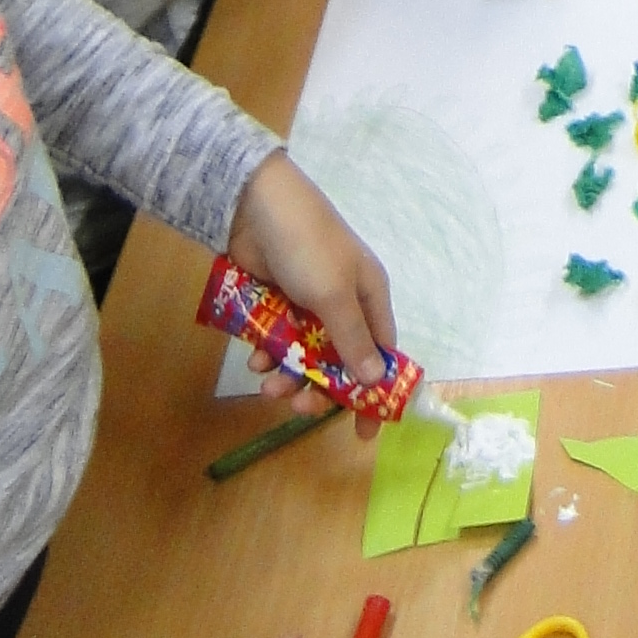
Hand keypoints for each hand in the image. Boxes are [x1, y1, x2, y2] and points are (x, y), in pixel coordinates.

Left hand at [228, 148, 398, 409]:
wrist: (258, 206)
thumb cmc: (307, 247)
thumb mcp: (334, 295)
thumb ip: (352, 339)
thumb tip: (376, 379)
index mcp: (368, 296)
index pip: (381, 352)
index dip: (374, 391)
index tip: (364, 431)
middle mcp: (342, 302)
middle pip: (338, 361)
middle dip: (319, 388)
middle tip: (299, 408)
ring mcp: (308, 302)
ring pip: (304, 355)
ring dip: (288, 375)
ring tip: (267, 383)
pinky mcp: (277, 301)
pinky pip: (277, 340)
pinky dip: (268, 353)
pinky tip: (255, 357)